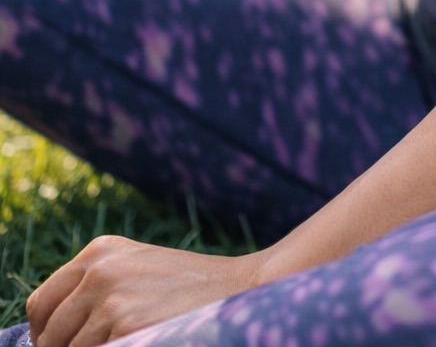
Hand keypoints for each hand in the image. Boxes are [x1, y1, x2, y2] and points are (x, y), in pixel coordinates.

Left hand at [25, 235, 262, 346]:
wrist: (241, 290)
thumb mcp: (135, 272)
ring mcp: (111, 299)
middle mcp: (100, 269)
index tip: (63, 346)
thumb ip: (93, 289)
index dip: (45, 334)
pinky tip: (144, 341)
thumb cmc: (187, 290)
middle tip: (102, 346)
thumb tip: (47, 336)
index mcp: (100, 252)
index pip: (41, 304)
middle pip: (48, 333)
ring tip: (132, 340)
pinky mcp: (126, 328)